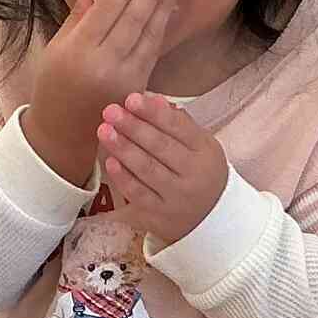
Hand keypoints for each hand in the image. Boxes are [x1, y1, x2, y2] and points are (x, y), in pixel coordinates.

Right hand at [27, 0, 177, 186]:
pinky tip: (167, 12)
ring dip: (163, 8)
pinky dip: (161, 30)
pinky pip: (153, 52)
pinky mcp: (138, 89)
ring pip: (149, 37)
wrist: (64, 132)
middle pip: (133, 21)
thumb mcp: (56, 48)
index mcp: (78, 53)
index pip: (107, 12)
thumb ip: (77, 15)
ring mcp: (125, 80)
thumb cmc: (54, 86)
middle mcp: (104, 66)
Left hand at [97, 92, 227, 242]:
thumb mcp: (202, 146)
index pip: (178, 127)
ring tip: (104, 130)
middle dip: (133, 127)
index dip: (153, 113)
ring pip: (147, 169)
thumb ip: (179, 123)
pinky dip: (123, 177)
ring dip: (123, 148)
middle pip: (160, 147)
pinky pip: (138, 194)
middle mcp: (193, 174)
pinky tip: (110, 161)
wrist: (213, 218)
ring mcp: (176, 197)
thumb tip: (152, 100)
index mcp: (204, 152)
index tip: (132, 99)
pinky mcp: (160, 215)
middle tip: (111, 111)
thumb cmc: (201, 172)